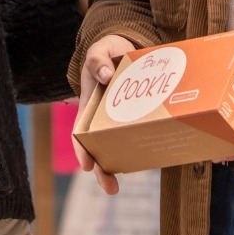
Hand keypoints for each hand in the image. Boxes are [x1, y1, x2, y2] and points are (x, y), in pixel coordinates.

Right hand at [72, 33, 136, 194]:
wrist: (125, 46)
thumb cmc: (106, 52)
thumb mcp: (99, 51)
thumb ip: (98, 60)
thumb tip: (106, 76)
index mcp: (89, 105)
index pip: (80, 132)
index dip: (82, 149)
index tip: (87, 165)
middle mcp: (102, 117)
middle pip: (98, 148)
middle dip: (102, 170)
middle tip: (111, 188)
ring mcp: (119, 119)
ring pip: (118, 146)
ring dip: (121, 164)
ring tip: (125, 185)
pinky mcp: (137, 116)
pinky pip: (139, 132)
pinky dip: (143, 145)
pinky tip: (153, 157)